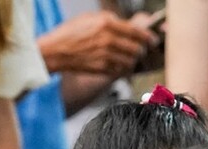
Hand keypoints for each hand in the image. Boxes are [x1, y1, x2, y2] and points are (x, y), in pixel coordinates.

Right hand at [37, 10, 155, 76]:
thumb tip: (128, 27)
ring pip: (130, 62)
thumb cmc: (70, 33)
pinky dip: (122, 69)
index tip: (153, 41)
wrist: (53, 51)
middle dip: (141, 51)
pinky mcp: (100, 69)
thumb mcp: (91, 18)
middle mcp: (108, 40)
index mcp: (107, 23)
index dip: (149, 38)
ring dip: (132, 61)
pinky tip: (119, 66)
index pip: (137, 32)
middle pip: (137, 49)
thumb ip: (111, 21)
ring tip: (129, 59)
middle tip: (141, 51)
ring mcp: (104, 56)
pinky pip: (120, 71)